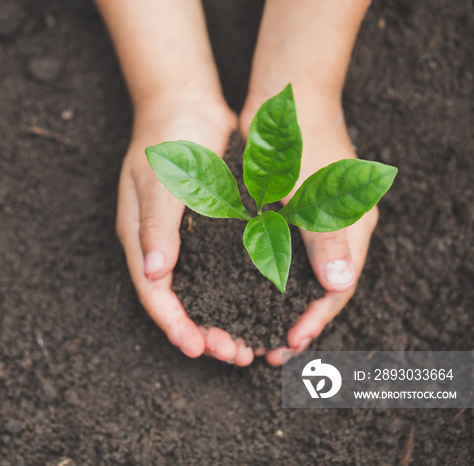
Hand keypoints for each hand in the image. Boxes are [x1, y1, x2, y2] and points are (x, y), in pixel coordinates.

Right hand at [115, 97, 253, 362]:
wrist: (186, 104)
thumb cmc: (166, 137)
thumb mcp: (159, 179)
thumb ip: (157, 225)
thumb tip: (152, 272)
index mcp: (140, 238)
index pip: (153, 293)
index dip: (173, 324)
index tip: (197, 347)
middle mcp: (161, 246)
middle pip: (178, 303)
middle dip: (203, 333)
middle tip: (234, 354)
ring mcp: (185, 240)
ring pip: (201, 293)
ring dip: (222, 320)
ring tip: (248, 345)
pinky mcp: (209, 232)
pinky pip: (220, 272)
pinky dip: (235, 295)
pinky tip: (258, 308)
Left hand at [195, 96, 378, 365]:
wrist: (284, 96)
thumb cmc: (300, 139)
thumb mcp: (311, 189)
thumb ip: (324, 236)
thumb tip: (338, 284)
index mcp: (352, 227)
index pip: (338, 288)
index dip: (316, 319)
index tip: (290, 344)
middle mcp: (337, 230)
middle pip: (322, 289)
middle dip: (299, 321)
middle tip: (271, 352)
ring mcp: (313, 223)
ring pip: (302, 277)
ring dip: (282, 307)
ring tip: (259, 334)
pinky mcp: (290, 215)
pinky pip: (283, 256)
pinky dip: (270, 280)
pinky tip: (246, 296)